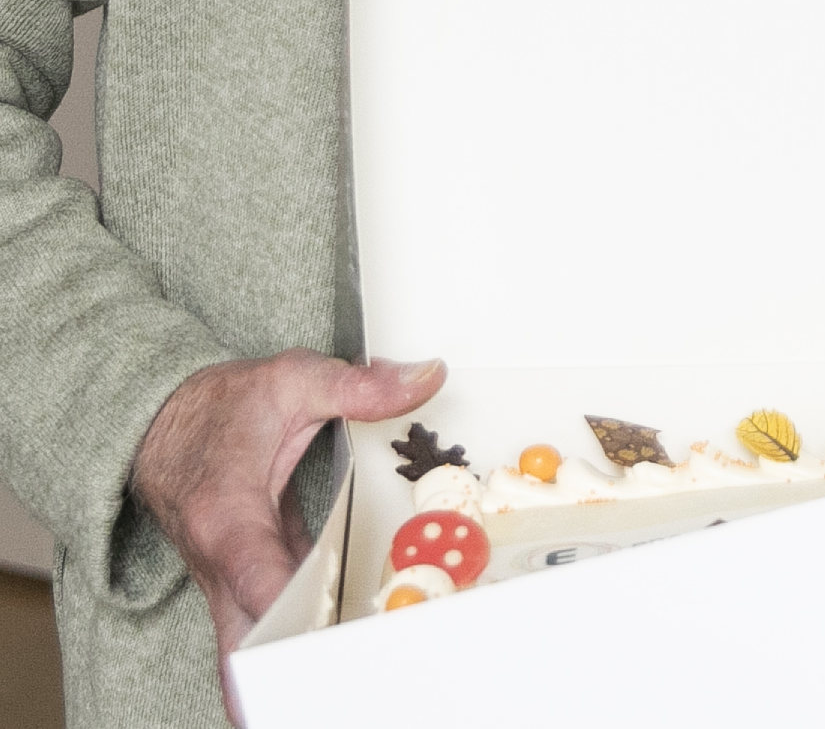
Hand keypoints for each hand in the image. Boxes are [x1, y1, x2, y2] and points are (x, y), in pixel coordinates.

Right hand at [133, 350, 444, 714]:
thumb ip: (358, 386)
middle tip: (347, 685)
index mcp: (227, 516)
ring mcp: (230, 582)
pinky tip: (342, 664)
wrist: (160, 424)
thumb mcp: (293, 379)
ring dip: (295, 670)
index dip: (293, 613)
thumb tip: (426, 378)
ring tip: (353, 683)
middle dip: (290, 672)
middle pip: (248, 641)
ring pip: (253, 647)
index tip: (334, 641)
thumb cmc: (223, 407)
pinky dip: (297, 649)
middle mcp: (222, 564)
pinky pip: (267, 630)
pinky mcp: (247, 586)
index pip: (257, 577)